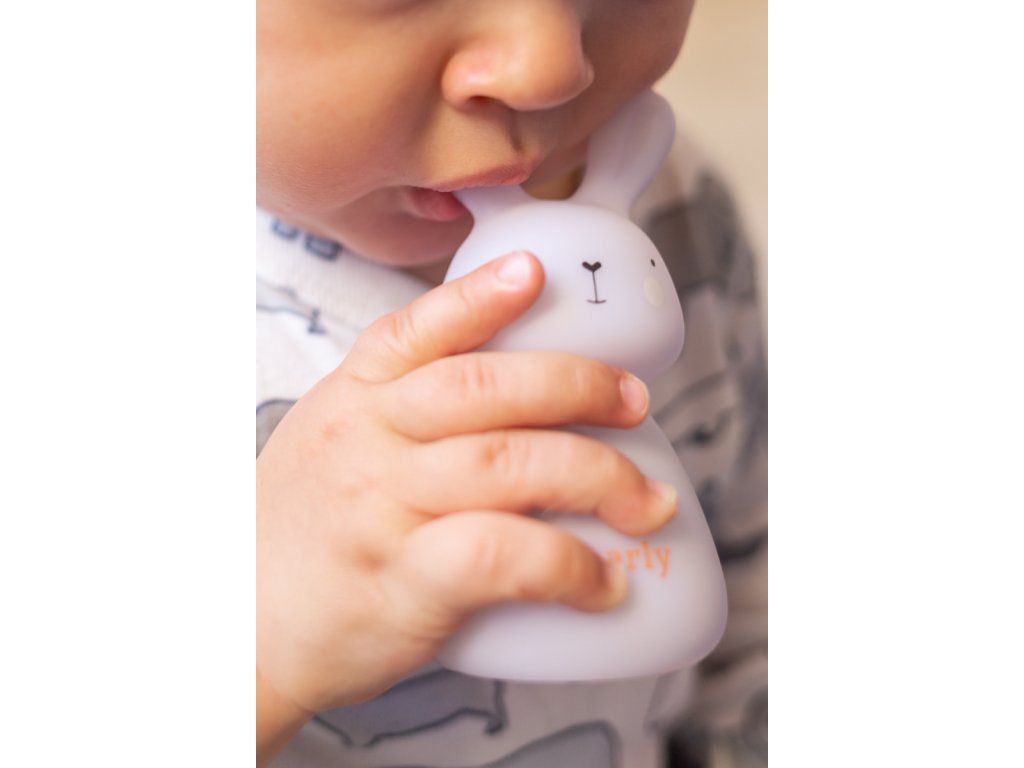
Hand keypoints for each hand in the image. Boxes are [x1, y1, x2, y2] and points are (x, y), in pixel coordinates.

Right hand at [256, 250, 677, 717]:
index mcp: (350, 401)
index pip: (415, 330)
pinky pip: (503, 554)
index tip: (537, 273)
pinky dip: (568, 563)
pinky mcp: (404, 579)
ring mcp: (383, 506)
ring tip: (648, 502)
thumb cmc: (299, 538)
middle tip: (635, 404)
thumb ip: (396, 413)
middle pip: (484, 388)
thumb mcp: (328, 446)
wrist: (239, 632)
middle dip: (578, 386)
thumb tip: (502, 403)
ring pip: (509, 463)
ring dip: (599, 477)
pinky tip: (601, 580)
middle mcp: (367, 441)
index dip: (481, 296)